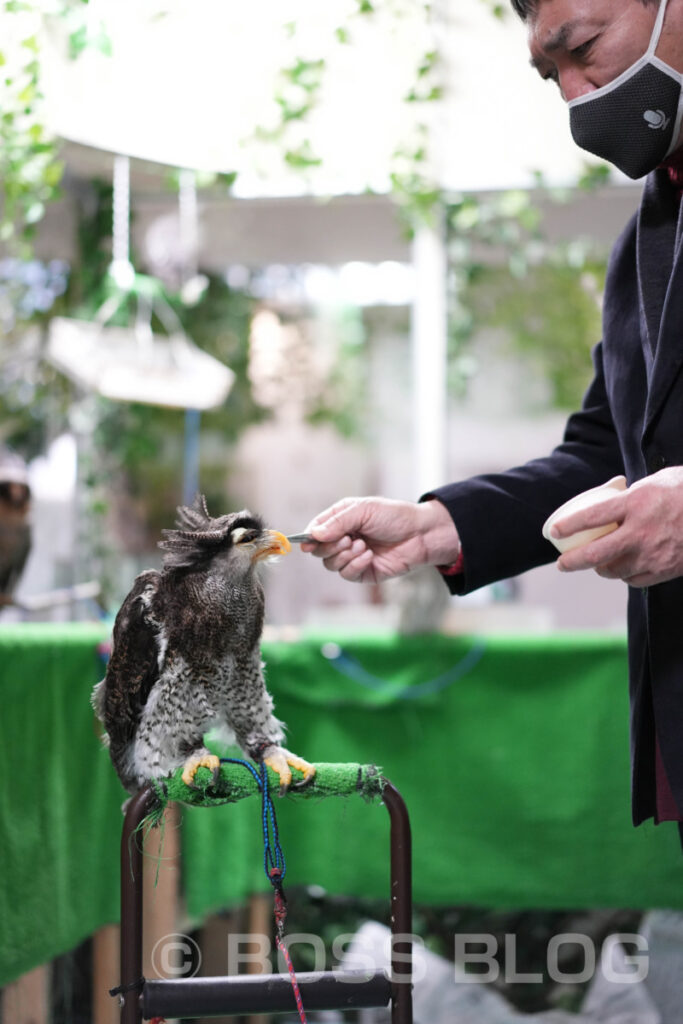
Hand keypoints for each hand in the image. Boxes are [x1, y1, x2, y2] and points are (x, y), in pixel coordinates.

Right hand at [302, 496, 460, 582]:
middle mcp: (343, 538)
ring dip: (344, 555)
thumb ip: (337, 522)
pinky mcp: (363, 572)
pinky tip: (369, 555)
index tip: (308, 542)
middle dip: (329, 546)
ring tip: (363, 545)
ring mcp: (352, 556)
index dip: (309, 537)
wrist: (421, 534)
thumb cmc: (394, 516)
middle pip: (318, 550)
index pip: (315, 530)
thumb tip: (313, 535)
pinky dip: (355, 565)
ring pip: (330, 564)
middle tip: (348, 539)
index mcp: (341, 520)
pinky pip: (346, 574)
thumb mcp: (363, 510)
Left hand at [551, 467, 682, 586]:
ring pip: (614, 571)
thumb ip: (630, 492)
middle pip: (596, 555)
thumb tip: (608, 494)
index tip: (553, 531)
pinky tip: (623, 568)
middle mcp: (641, 532)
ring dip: (601, 569)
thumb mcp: (655, 481)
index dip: (568, 526)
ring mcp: (653, 554)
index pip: (591, 517)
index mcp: (636, 504)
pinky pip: (635, 580)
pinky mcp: (665, 569)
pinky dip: (625, 576)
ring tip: (596, 564)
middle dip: (572, 563)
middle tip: (562, 564)